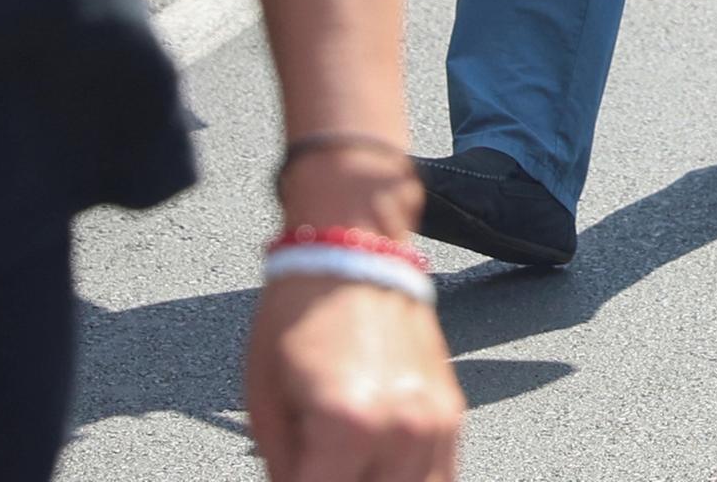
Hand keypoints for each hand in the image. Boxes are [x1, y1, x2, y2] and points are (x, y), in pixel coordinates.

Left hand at [245, 276, 461, 481]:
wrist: (354, 257)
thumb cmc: (303, 314)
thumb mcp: (265, 401)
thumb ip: (282, 466)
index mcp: (346, 424)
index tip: (292, 479)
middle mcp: (400, 429)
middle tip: (321, 469)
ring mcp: (434, 425)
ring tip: (352, 470)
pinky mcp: (452, 416)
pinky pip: (443, 478)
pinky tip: (385, 473)